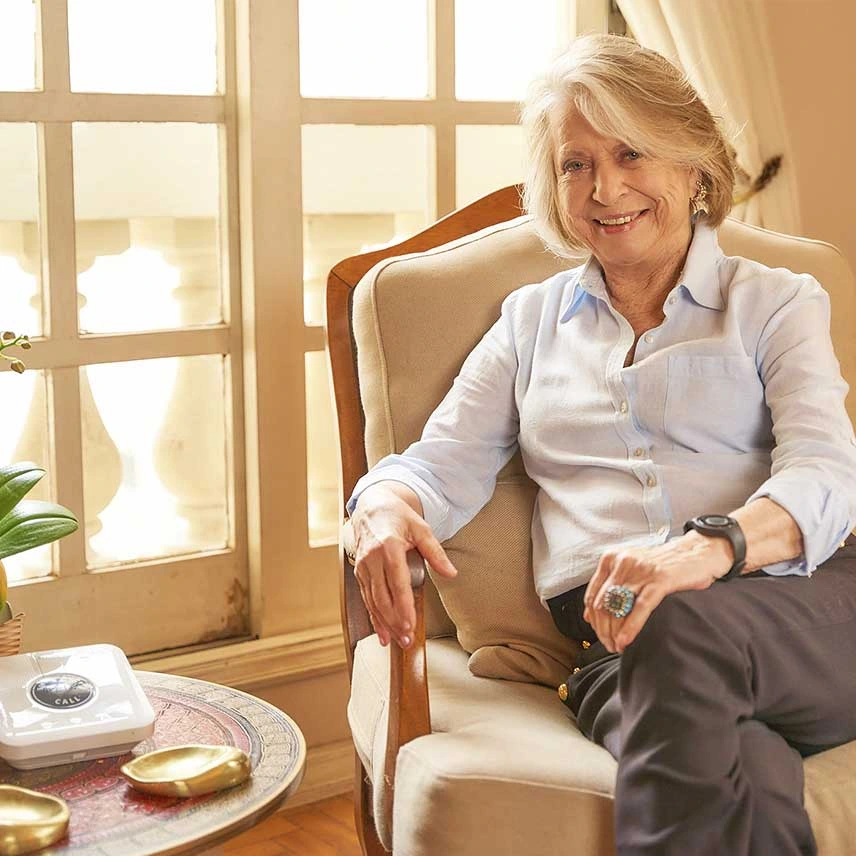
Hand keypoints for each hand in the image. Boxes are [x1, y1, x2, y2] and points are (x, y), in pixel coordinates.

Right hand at [352, 484, 457, 649]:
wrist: (372, 506)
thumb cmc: (398, 517)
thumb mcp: (421, 529)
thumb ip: (435, 553)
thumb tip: (451, 573)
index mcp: (388, 547)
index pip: (397, 582)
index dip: (403, 606)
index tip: (410, 624)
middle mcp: (372, 559)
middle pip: (382, 597)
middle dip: (394, 621)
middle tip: (407, 640)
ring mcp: (363, 567)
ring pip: (372, 601)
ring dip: (384, 624)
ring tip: (397, 641)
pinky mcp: (359, 572)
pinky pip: (366, 598)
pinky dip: (374, 617)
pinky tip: (382, 633)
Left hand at [582, 531, 732, 653]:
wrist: (697, 552)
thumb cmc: (663, 565)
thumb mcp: (631, 570)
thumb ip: (610, 588)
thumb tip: (588, 616)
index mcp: (611, 559)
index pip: (593, 595)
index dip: (593, 620)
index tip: (598, 635)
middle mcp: (622, 562)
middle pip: (602, 604)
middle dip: (603, 630)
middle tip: (609, 646)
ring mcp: (641, 570)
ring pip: (618, 607)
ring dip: (614, 632)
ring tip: (617, 647)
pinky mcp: (660, 579)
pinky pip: (640, 608)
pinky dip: (630, 628)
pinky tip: (626, 641)